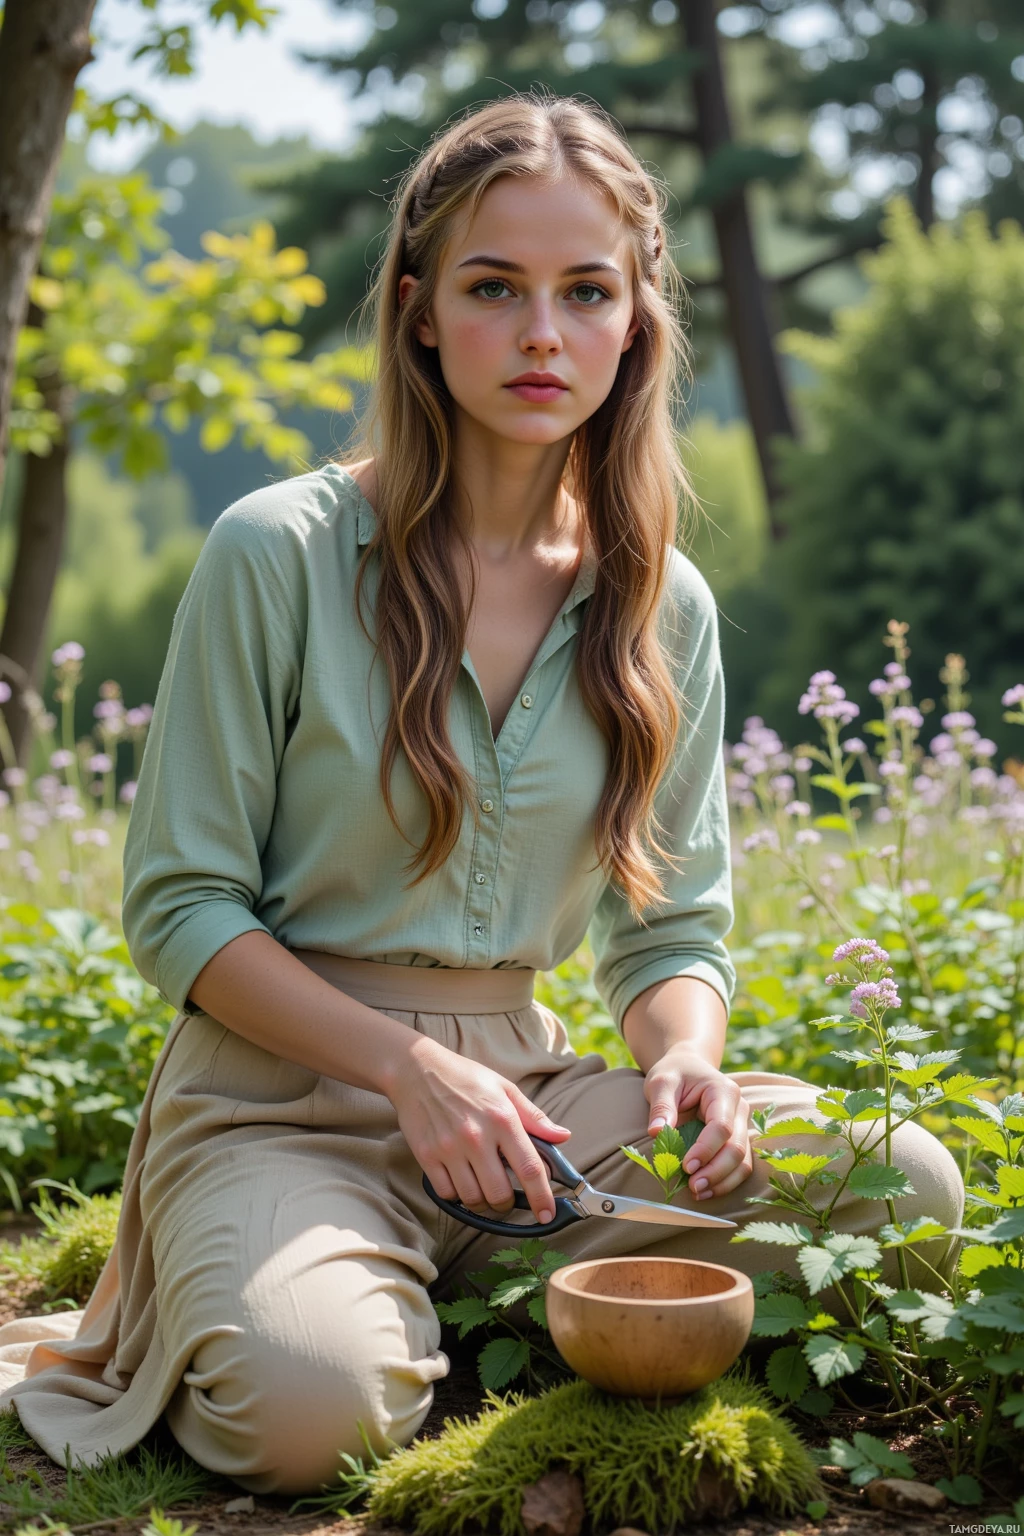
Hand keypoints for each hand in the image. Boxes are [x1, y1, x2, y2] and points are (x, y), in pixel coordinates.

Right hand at [388, 1035, 570, 1223]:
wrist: (417, 1069)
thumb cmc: (465, 1078)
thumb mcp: (505, 1088)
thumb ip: (534, 1117)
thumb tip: (563, 1137)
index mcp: (502, 1118)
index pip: (529, 1168)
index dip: (542, 1197)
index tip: (547, 1215)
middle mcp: (476, 1136)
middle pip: (500, 1194)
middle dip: (508, 1203)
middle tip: (508, 1196)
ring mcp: (449, 1148)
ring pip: (473, 1199)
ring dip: (483, 1203)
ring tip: (484, 1188)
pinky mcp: (427, 1156)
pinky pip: (447, 1194)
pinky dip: (458, 1196)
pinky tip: (461, 1181)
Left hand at [643, 1045, 752, 1199]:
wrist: (687, 1068)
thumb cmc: (675, 1073)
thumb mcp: (661, 1082)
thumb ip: (661, 1106)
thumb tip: (656, 1132)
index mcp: (723, 1091)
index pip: (721, 1126)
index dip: (706, 1149)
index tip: (686, 1166)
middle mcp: (739, 1109)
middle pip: (736, 1147)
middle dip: (715, 1171)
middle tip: (692, 1186)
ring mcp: (741, 1125)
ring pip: (743, 1161)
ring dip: (722, 1181)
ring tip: (698, 1193)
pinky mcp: (737, 1140)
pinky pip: (739, 1165)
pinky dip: (725, 1181)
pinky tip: (706, 1190)